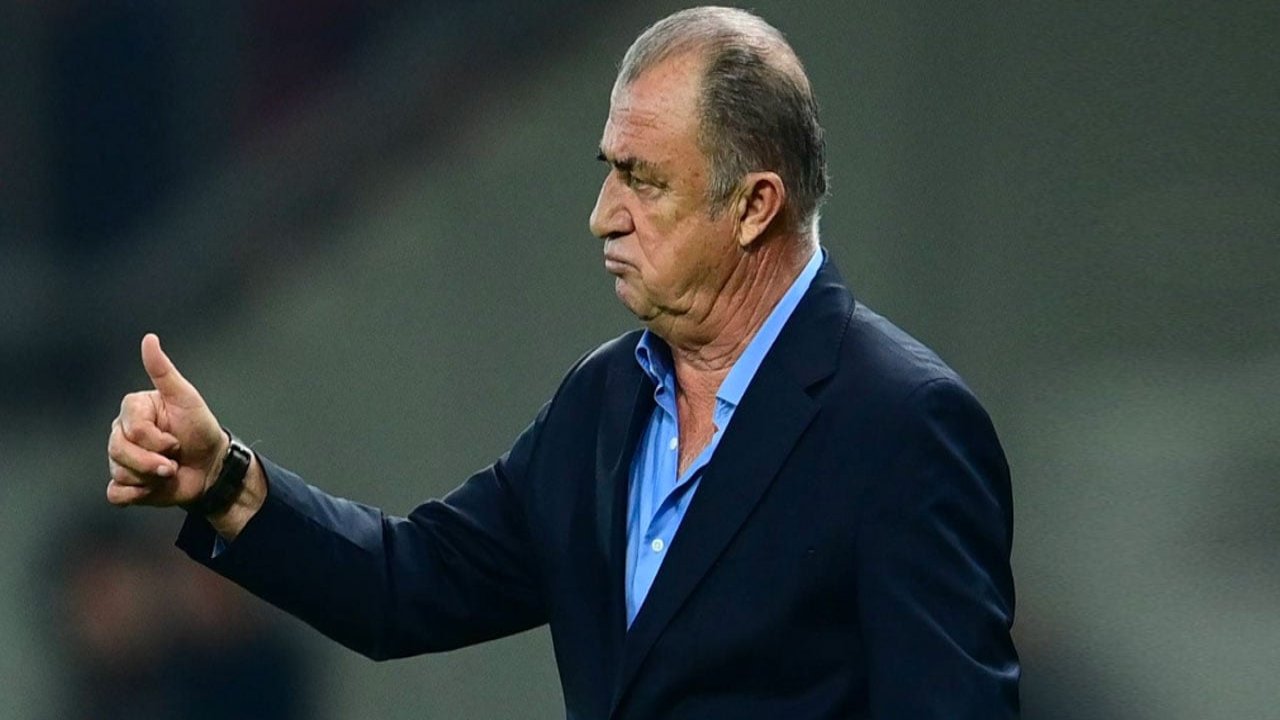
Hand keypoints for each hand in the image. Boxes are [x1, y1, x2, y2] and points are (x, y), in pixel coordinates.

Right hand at [107, 334, 225, 507]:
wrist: (212, 466)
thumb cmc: (201, 429)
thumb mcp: (186, 398)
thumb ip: (163, 371)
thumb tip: (149, 338)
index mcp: (133, 411)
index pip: (131, 429)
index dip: (156, 440)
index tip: (176, 439)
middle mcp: (121, 433)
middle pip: (118, 451)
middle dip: (153, 461)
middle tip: (174, 461)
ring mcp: (121, 459)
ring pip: (119, 472)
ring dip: (150, 478)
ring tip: (168, 471)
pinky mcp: (126, 485)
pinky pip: (115, 494)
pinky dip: (136, 495)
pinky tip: (152, 488)